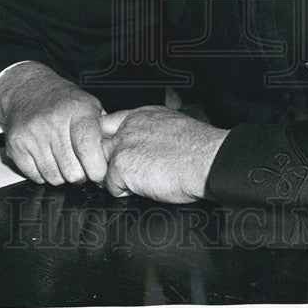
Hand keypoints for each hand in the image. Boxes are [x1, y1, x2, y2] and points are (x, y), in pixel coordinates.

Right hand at [0, 62, 106, 185]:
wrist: (28, 90)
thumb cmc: (64, 102)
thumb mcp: (90, 106)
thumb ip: (104, 130)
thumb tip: (116, 157)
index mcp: (78, 110)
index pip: (88, 147)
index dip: (96, 168)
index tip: (100, 174)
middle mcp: (53, 121)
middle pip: (72, 170)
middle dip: (81, 175)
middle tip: (81, 167)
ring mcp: (32, 134)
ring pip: (54, 177)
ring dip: (62, 176)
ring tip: (64, 160)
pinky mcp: (15, 145)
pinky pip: (35, 176)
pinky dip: (44, 174)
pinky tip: (48, 159)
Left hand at [100, 106, 228, 203]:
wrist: (206, 159)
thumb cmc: (199, 147)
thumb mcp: (173, 125)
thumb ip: (152, 130)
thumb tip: (149, 144)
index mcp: (141, 115)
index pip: (109, 123)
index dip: (111, 140)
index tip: (120, 152)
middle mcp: (128, 127)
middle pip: (101, 143)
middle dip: (110, 160)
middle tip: (128, 171)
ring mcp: (122, 146)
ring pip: (102, 164)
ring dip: (115, 176)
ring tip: (136, 181)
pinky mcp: (121, 167)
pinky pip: (110, 185)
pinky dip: (123, 192)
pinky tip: (142, 188)